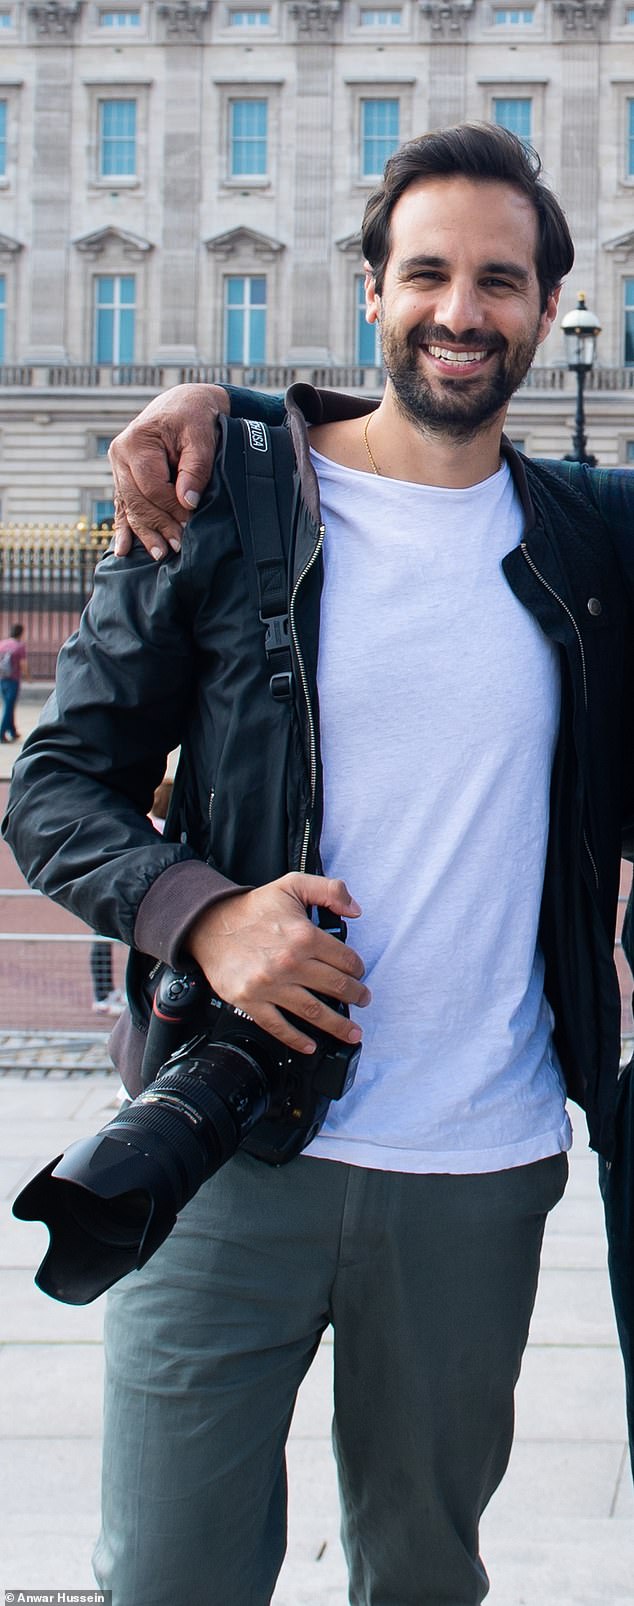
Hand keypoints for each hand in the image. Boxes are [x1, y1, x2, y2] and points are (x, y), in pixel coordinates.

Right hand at [109, 384, 230, 560]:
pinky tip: (123, 549)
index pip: (151, 486)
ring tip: (160, 554)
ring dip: (144, 532)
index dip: (171, 507)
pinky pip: (122, 505)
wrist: (182, 405)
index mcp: (136, 442)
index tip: (191, 522)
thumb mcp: (201, 436)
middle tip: (177, 546)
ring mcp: (118, 467)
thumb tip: (187, 502)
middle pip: (137, 500)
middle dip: (158, 525)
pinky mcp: (122, 477)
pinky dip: (124, 527)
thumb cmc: (194, 418)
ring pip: (129, 507)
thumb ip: (194, 467)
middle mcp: (120, 455)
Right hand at [186, 872, 370, 1054]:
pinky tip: (310, 1045)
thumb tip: (355, 910)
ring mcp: (270, 985)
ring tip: (351, 1032)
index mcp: (304, 936)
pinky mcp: (251, 1001)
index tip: (358, 973)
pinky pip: (278, 1026)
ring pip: (314, 1011)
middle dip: (355, 997)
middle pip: (335, 987)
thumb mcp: (293, 885)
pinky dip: (296, 1039)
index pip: (345, 959)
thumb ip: (330, 890)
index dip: (357, 968)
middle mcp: (289, 963)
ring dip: (337, 1025)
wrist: (209, 924)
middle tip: (362, 1000)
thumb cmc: (252, 908)